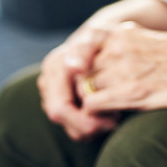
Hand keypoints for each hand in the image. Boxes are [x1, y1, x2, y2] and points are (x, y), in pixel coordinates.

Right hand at [38, 25, 118, 140]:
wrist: (103, 39)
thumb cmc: (104, 38)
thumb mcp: (97, 38)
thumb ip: (84, 51)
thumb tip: (74, 67)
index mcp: (54, 69)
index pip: (60, 109)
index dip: (85, 119)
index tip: (114, 115)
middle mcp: (49, 84)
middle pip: (64, 122)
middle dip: (91, 126)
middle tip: (117, 120)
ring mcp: (54, 95)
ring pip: (71, 128)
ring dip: (94, 128)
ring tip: (116, 117)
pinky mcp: (65, 103)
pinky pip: (77, 127)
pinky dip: (93, 126)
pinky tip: (111, 117)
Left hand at [79, 22, 166, 113]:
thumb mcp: (155, 43)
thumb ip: (129, 48)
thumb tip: (108, 63)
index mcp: (123, 33)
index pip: (81, 52)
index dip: (82, 71)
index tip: (90, 82)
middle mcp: (120, 48)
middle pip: (81, 73)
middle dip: (87, 90)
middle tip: (105, 103)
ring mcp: (125, 68)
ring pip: (85, 89)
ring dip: (93, 104)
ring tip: (113, 112)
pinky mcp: (133, 92)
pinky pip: (93, 105)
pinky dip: (99, 116)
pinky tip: (117, 119)